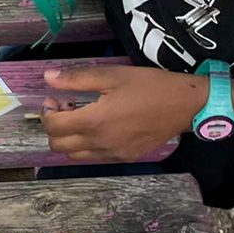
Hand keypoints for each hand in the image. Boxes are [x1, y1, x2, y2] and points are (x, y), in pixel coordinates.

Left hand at [38, 63, 198, 160]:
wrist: (186, 105)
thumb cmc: (151, 86)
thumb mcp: (113, 75)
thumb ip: (77, 78)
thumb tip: (48, 78)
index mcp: (94, 121)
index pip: (53, 126)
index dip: (47, 112)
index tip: (54, 99)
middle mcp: (99, 143)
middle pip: (57, 145)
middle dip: (54, 126)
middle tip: (66, 108)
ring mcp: (112, 154)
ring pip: (73, 155)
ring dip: (68, 138)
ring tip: (82, 118)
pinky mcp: (124, 158)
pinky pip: (93, 157)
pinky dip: (86, 146)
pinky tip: (98, 128)